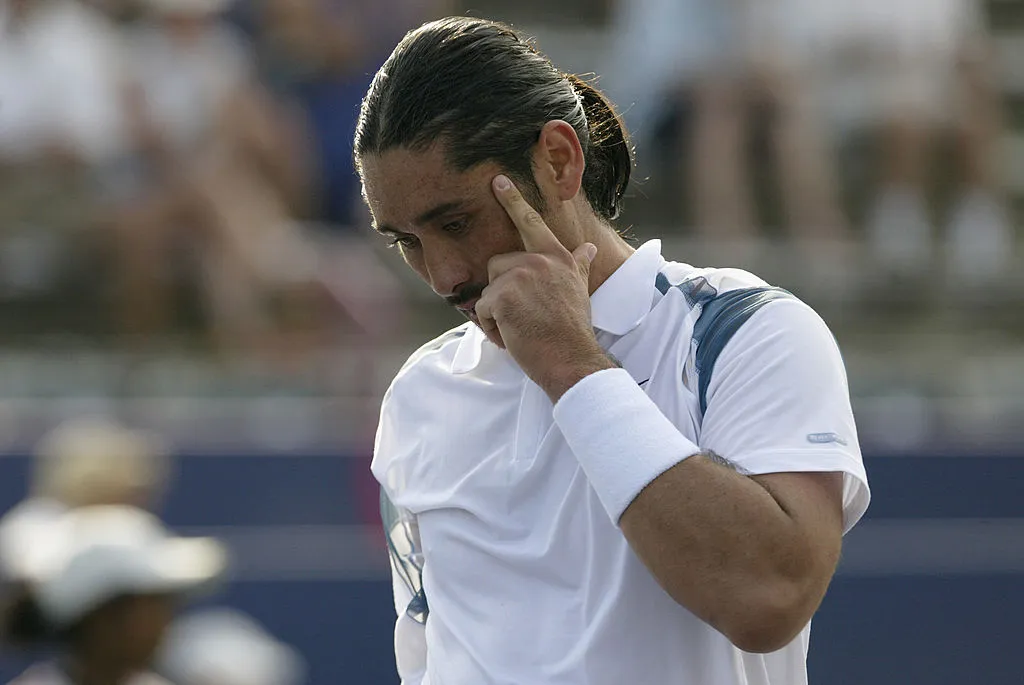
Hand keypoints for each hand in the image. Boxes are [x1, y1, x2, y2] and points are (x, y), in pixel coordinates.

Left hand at [475, 175, 614, 400]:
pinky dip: (492, 328)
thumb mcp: (578, 289)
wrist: (571, 358)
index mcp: (558, 257)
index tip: (498, 181)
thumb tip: (588, 246)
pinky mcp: (504, 295)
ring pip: (488, 289)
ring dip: (497, 312)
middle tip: (523, 315)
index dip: (513, 201)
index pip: (532, 222)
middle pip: (498, 264)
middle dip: (502, 291)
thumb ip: (577, 264)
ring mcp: (521, 275)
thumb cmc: (572, 330)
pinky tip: (513, 336)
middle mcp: (540, 260)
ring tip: (521, 327)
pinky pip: (482, 309)